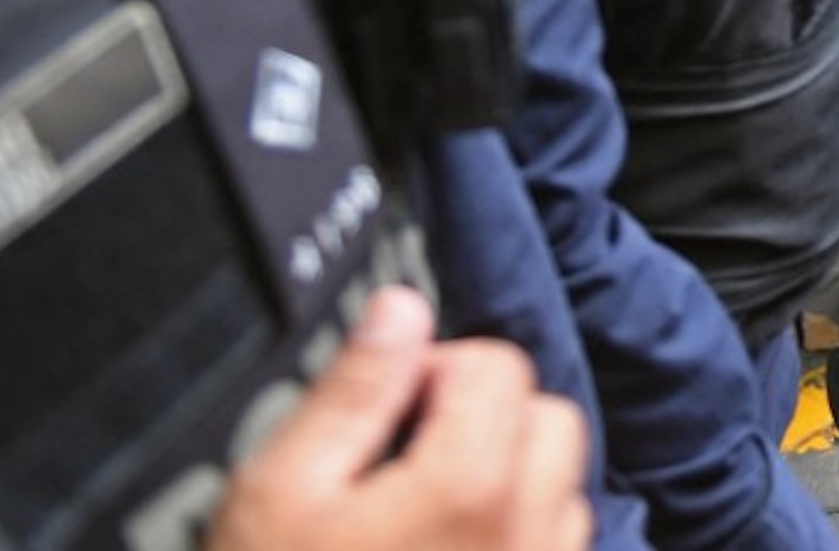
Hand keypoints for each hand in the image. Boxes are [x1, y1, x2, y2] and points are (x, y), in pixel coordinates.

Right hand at [208, 287, 589, 550]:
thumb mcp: (277, 493)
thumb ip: (350, 393)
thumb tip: (401, 310)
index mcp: (471, 486)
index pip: (498, 364)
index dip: (431, 372)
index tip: (381, 417)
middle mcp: (528, 534)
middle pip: (547, 420)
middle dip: (484, 419)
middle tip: (401, 461)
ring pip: (561, 488)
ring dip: (509, 480)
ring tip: (422, 516)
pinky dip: (517, 539)